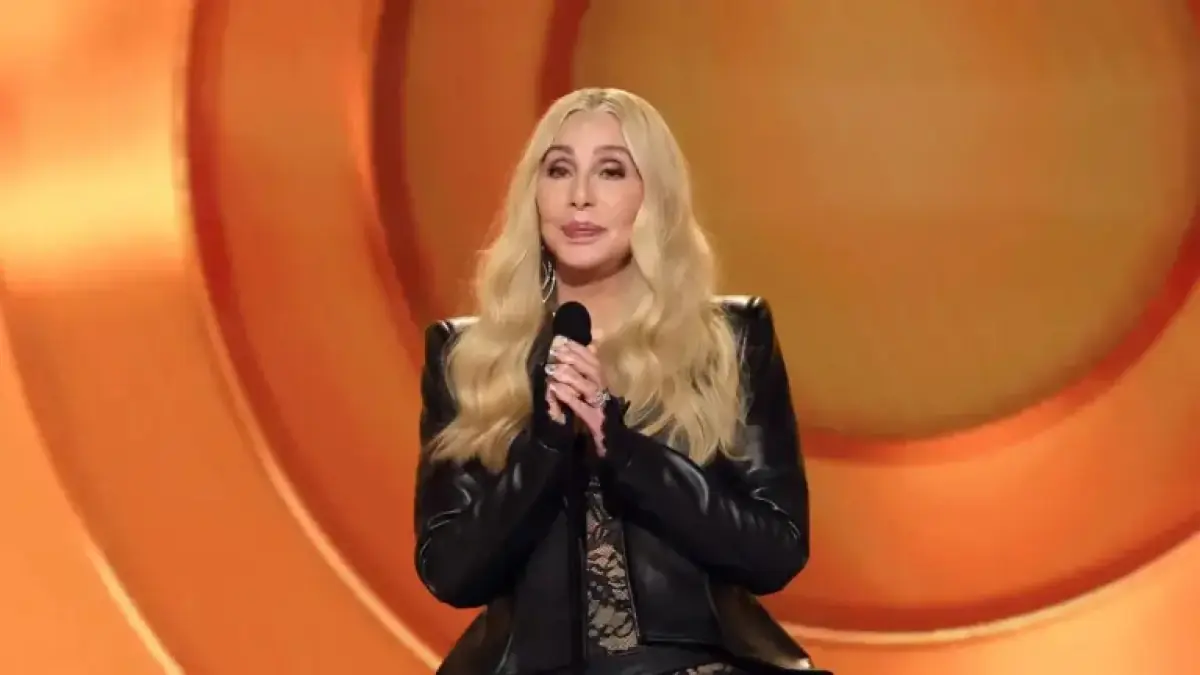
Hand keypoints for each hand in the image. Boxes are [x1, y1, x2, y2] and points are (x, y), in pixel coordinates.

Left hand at [544, 336, 608, 454]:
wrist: (613, 444)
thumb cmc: (600, 415)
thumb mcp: (594, 390)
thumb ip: (591, 369)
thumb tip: (591, 345)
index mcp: (604, 382)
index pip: (593, 360)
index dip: (578, 349)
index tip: (562, 341)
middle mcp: (604, 391)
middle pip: (592, 370)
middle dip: (573, 359)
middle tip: (555, 353)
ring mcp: (600, 405)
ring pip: (587, 386)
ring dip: (569, 376)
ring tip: (552, 370)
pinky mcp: (594, 421)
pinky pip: (580, 406)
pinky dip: (567, 396)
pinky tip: (554, 389)